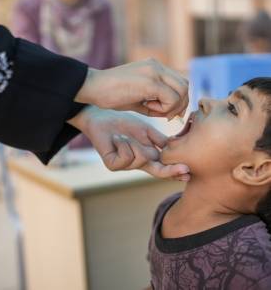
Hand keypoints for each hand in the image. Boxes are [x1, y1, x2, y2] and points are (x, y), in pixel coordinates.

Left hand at [68, 106, 189, 179]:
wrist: (102, 118)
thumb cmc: (124, 124)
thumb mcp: (146, 131)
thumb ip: (160, 141)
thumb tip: (177, 148)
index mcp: (147, 156)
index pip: (163, 165)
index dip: (175, 170)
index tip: (189, 173)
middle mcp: (138, 163)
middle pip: (157, 171)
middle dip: (170, 170)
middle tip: (185, 169)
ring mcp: (125, 165)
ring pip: (141, 158)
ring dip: (134, 143)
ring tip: (123, 136)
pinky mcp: (113, 164)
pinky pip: (126, 156)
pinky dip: (123, 143)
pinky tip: (116, 138)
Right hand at [75, 59, 188, 119]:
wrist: (93, 87)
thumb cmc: (112, 95)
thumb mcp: (138, 98)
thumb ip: (156, 102)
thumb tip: (171, 113)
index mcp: (155, 67)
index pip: (179, 82)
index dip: (178, 100)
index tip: (167, 113)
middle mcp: (157, 66)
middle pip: (185, 86)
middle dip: (180, 105)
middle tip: (167, 116)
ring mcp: (154, 72)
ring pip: (182, 91)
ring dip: (172, 106)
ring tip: (153, 110)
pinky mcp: (150, 82)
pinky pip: (171, 98)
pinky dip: (164, 108)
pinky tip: (147, 107)